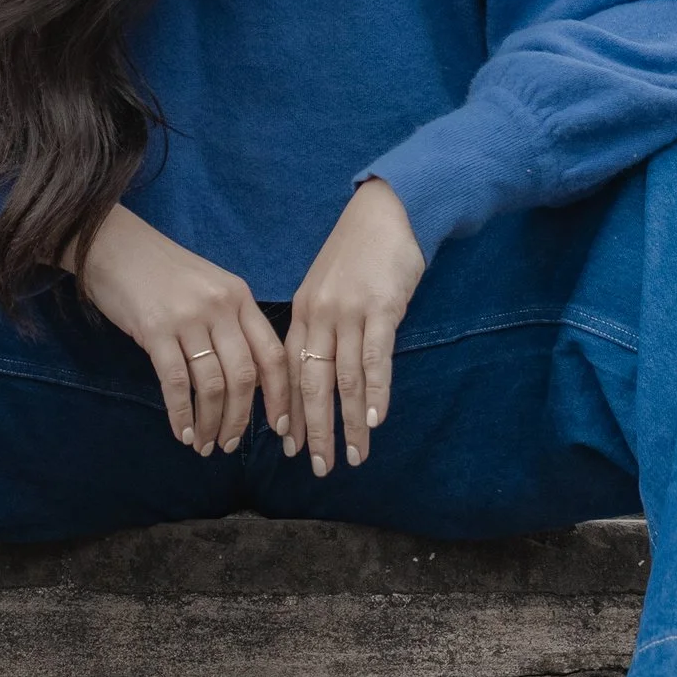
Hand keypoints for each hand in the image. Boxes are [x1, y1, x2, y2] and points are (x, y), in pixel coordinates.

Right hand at [72, 204, 293, 455]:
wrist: (114, 246)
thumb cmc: (162, 273)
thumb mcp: (209, 289)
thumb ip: (232, 326)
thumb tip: (250, 382)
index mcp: (240, 298)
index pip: (272, 354)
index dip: (280, 396)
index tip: (280, 427)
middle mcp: (220, 307)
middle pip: (244, 376)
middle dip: (239, 418)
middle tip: (228, 445)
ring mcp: (188, 317)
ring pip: (211, 384)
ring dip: (209, 422)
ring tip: (203, 444)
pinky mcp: (155, 329)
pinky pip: (175, 382)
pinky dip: (181, 413)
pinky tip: (181, 431)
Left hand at [287, 178, 425, 476]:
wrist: (387, 212)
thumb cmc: (359, 253)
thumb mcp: (327, 289)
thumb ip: (321, 327)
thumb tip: (319, 370)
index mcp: (302, 314)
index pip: (289, 373)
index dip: (291, 413)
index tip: (292, 446)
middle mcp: (318, 316)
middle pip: (311, 384)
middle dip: (315, 429)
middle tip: (318, 465)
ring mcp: (348, 313)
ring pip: (344, 379)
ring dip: (349, 422)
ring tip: (353, 455)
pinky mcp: (380, 308)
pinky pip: (374, 358)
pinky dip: (374, 392)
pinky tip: (375, 420)